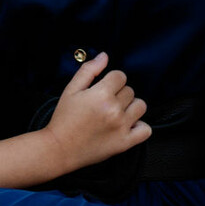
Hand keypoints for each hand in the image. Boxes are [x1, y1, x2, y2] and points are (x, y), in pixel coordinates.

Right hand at [43, 53, 150, 169]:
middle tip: (104, 104)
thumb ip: (89, 70)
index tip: (103, 89)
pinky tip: (127, 125)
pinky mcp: (124, 143)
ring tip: (117, 113)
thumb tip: (104, 56)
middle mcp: (114, 109)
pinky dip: (140, 126)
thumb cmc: (64, 119)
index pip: (121, 76)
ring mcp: (121, 127)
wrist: (59, 149)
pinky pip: (145, 130)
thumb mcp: (71, 90)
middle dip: (118, 94)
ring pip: (140, 106)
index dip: (112, 80)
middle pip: (130, 91)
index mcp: (101, 94)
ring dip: (131, 107)